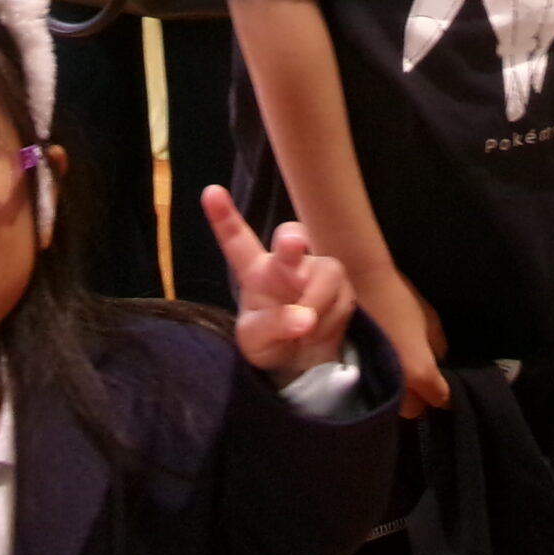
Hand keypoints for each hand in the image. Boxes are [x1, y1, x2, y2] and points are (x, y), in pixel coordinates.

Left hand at [204, 185, 355, 383]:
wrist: (302, 362)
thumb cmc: (270, 342)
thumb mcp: (256, 342)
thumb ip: (272, 327)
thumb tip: (306, 319)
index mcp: (255, 271)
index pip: (237, 241)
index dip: (224, 216)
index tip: (210, 191)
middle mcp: (286, 263)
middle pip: (291, 238)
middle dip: (292, 239)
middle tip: (292, 243)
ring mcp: (316, 271)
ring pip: (327, 272)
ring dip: (318, 303)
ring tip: (307, 331)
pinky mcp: (342, 287)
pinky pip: (343, 299)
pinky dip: (331, 323)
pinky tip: (320, 333)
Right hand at [353, 261, 449, 416]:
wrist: (359, 283)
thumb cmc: (399, 298)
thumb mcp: (430, 320)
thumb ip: (438, 348)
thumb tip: (437, 363)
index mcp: (420, 373)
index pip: (440, 399)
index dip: (443, 392)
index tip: (441, 382)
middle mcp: (397, 387)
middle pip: (414, 410)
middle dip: (419, 397)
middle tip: (418, 377)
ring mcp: (373, 385)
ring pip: (391, 405)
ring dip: (398, 394)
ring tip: (397, 374)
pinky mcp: (353, 378)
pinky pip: (371, 393)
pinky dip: (377, 387)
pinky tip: (378, 371)